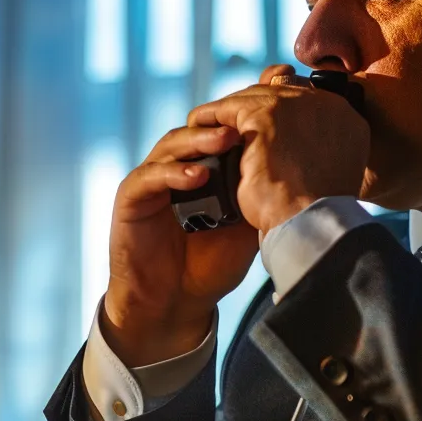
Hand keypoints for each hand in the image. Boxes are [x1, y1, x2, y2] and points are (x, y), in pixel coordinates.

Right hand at [103, 125, 258, 366]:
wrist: (174, 302)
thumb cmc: (209, 267)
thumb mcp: (245, 229)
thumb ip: (256, 198)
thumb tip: (290, 171)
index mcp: (201, 171)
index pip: (217, 135)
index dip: (237, 123)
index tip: (267, 117)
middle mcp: (174, 169)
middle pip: (195, 132)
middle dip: (220, 125)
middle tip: (246, 125)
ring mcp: (150, 181)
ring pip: (172, 146)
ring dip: (199, 141)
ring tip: (225, 141)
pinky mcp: (130, 198)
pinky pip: (150, 176)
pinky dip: (174, 173)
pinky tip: (198, 177)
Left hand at [188, 65, 370, 230]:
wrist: (309, 223)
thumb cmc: (314, 214)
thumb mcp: (323, 176)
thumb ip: (312, 152)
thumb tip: (288, 149)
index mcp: (345, 119)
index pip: (305, 103)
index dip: (281, 116)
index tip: (260, 131)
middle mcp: (326, 103)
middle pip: (278, 94)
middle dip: (251, 109)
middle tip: (227, 126)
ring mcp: (295, 104)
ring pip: (252, 97)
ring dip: (229, 112)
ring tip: (209, 128)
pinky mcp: (264, 114)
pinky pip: (227, 107)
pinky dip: (210, 118)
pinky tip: (196, 129)